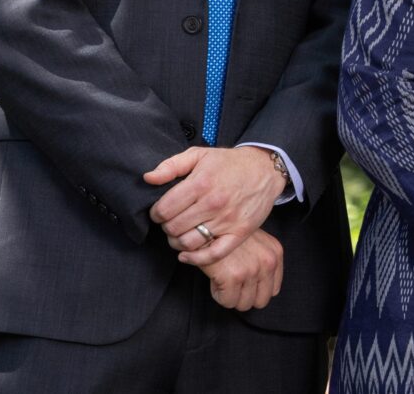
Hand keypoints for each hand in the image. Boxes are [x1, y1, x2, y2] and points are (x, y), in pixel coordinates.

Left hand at [149, 147, 286, 264]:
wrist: (265, 169)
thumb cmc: (229, 163)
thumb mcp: (199, 155)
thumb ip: (171, 166)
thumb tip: (148, 178)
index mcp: (201, 183)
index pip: (164, 209)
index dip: (156, 213)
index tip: (160, 212)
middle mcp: (214, 203)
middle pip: (174, 227)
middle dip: (166, 227)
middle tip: (170, 222)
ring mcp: (228, 220)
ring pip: (189, 242)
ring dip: (177, 242)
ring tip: (179, 235)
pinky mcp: (240, 233)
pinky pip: (213, 254)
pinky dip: (195, 259)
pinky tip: (186, 255)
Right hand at [198, 228, 283, 310]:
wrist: (205, 227)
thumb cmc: (226, 234)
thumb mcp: (255, 242)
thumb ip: (262, 261)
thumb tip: (260, 287)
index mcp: (275, 253)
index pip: (273, 290)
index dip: (255, 290)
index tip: (244, 283)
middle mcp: (268, 262)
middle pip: (261, 301)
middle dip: (244, 296)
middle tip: (231, 284)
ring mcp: (252, 270)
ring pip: (243, 304)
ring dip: (230, 295)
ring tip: (222, 278)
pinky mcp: (234, 277)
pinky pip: (227, 301)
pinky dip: (218, 294)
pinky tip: (214, 278)